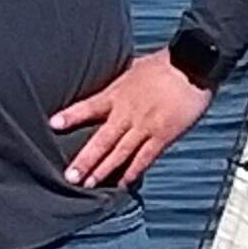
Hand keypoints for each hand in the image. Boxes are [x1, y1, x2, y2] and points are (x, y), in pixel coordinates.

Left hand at [50, 49, 214, 187]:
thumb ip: (121, 78)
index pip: (89, 106)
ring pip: (119, 153)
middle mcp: (128, 113)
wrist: (194, 66)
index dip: (71, 116)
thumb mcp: (135, 67)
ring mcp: (145, 126)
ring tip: (88, 184)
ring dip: (103, 170)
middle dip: (85, 160)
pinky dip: (133, 171)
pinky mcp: (163, 136)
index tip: (53, 125)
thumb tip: (110, 75)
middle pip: (101, 140)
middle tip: (70, 176)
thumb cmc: (167, 64)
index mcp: (119, 93)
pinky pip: (145, 158)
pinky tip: (123, 183)